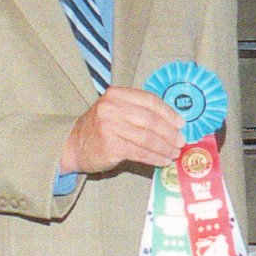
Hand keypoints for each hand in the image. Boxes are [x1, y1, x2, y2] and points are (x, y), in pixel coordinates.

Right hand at [60, 86, 183, 175]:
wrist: (73, 146)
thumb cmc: (101, 129)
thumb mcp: (116, 111)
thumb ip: (139, 112)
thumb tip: (173, 124)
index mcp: (116, 94)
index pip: (150, 101)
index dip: (169, 113)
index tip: (181, 124)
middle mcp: (112, 107)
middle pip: (151, 120)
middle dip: (170, 133)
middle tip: (181, 142)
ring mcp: (110, 126)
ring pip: (147, 138)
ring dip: (165, 147)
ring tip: (174, 153)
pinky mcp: (110, 146)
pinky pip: (140, 152)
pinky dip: (155, 157)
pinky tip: (162, 161)